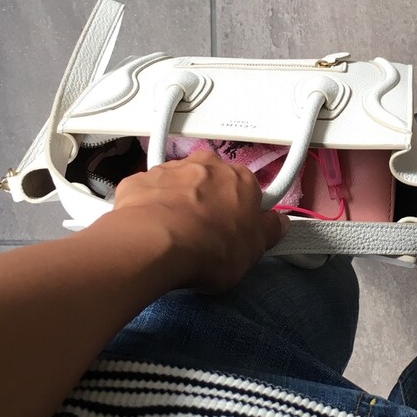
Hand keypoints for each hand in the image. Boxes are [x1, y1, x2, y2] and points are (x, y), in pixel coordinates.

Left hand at [109, 151, 288, 293]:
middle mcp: (207, 165)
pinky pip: (149, 192)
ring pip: (179, 184)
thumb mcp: (253, 251)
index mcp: (241, 179)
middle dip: (210, 202)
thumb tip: (277, 223)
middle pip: (212, 182)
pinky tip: (149, 230)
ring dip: (179, 202)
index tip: (237, 230)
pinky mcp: (139, 180)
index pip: (249, 190)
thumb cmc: (211, 248)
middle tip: (205, 235)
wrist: (154, 244)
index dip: (244, 212)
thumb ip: (268, 232)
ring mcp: (170, 169)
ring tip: (174, 236)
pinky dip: (149, 207)